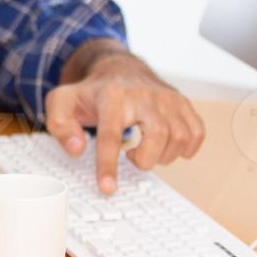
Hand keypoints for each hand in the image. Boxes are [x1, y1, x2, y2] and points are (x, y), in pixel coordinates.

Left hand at [44, 46, 204, 193]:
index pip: (111, 134)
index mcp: (111, 95)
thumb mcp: (62, 102)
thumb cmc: (92, 92)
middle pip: (158, 135)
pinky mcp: (182, 102)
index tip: (107, 188)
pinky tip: (167, 147)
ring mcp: (166, 97)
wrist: (119, 68)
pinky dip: (186, 149)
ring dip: (164, 156)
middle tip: (132, 158)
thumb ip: (59, 125)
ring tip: (146, 151)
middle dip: (146, 159)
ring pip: (180, 136)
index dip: (108, 165)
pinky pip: (197, 132)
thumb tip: (76, 149)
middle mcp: (143, 94)